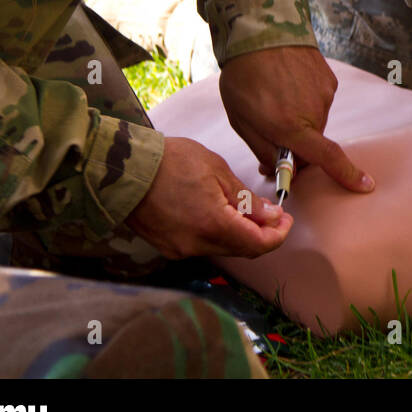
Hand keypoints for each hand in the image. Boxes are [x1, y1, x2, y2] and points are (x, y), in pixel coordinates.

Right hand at [127, 136, 291, 258]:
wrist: (124, 169)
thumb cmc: (171, 162)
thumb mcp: (217, 171)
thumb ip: (246, 199)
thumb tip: (271, 216)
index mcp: (213, 225)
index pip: (258, 244)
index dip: (278, 235)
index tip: (286, 221)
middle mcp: (196, 245)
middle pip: (241, 249)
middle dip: (261, 234)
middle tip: (272, 215)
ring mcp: (179, 249)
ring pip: (222, 248)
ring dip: (239, 234)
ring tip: (245, 210)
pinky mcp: (167, 246)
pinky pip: (202, 245)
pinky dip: (217, 234)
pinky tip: (219, 215)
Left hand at [218, 45, 373, 192]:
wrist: (261, 31)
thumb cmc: (244, 78)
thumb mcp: (242, 121)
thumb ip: (264, 149)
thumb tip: (281, 169)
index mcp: (290, 126)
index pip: (326, 158)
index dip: (346, 174)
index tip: (365, 185)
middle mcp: (314, 112)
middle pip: (313, 143)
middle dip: (296, 144)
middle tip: (270, 129)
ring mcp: (325, 94)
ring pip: (315, 122)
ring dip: (300, 119)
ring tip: (275, 98)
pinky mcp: (329, 80)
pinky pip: (319, 101)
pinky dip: (305, 100)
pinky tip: (287, 85)